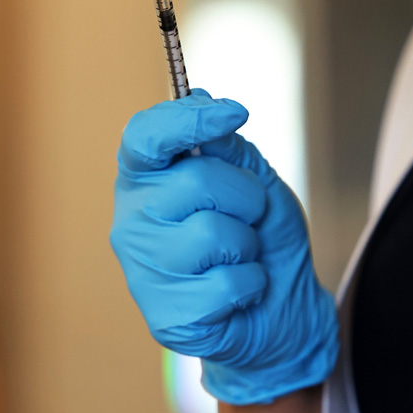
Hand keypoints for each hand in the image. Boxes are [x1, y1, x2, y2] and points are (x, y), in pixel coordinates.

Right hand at [111, 90, 337, 404]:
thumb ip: (226, 145)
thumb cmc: (259, 236)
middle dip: (245, 196)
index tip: (234, 112)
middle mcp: (132, 221)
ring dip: (248, 244)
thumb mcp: (253, 179)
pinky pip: (226, 284)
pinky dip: (251, 284)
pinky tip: (238, 294)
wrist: (280, 308)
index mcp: (145, 179)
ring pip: (213, 234)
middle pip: (196, 179)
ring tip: (240, 258)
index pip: (145, 136)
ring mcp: (142, 271)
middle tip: (248, 217)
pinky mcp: (165, 315)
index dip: (187, 119)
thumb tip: (200, 97)